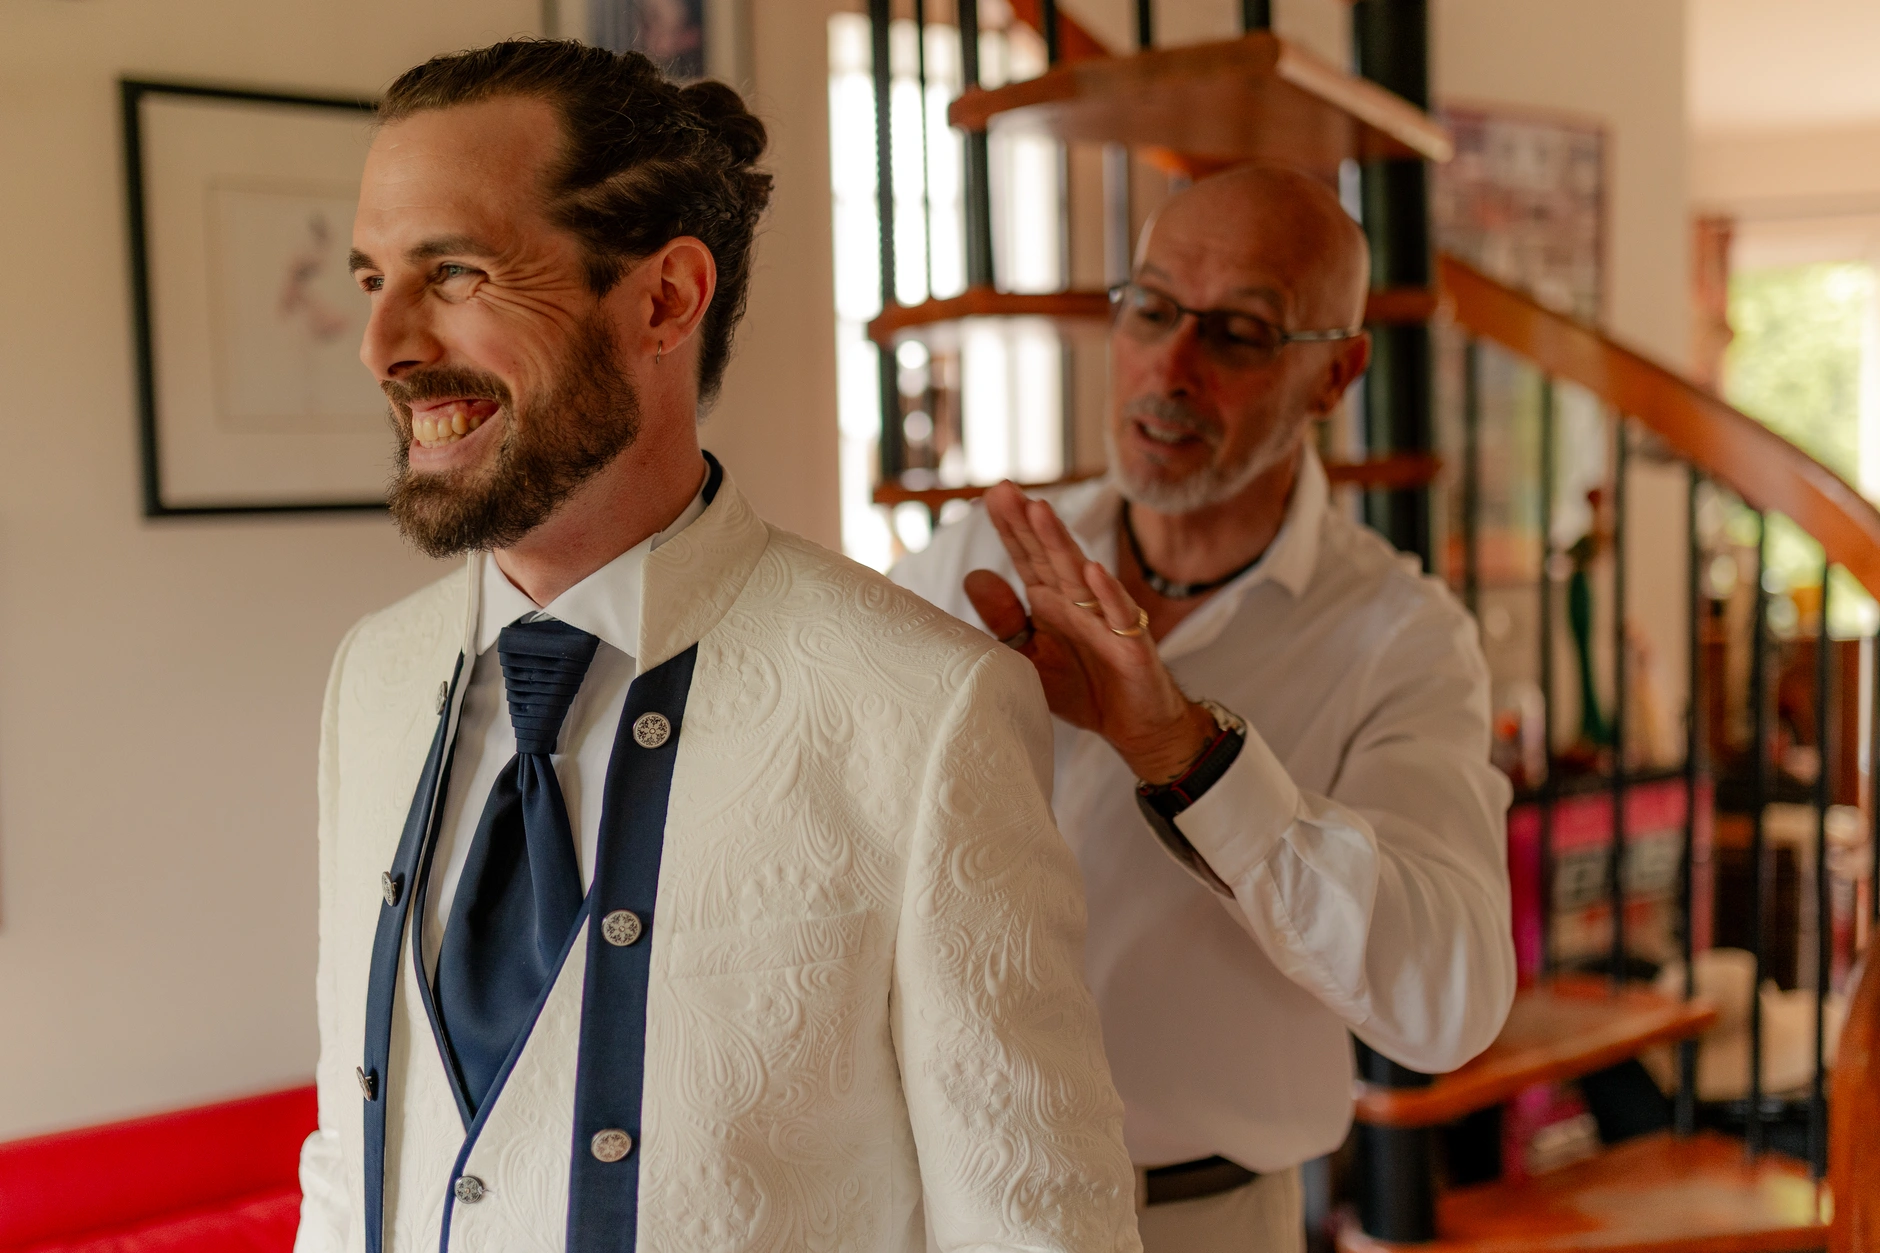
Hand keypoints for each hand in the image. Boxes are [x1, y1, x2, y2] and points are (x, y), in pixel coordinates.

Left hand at [964, 482, 1215, 783]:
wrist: (1133, 724)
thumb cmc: (1081, 686)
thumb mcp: (1030, 657)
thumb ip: (1004, 620)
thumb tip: (974, 576)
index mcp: (1051, 601)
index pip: (1026, 558)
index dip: (1009, 528)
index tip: (990, 495)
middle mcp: (1076, 601)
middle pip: (1048, 556)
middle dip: (1027, 523)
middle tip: (1004, 490)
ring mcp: (1105, 618)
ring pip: (1078, 575)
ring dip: (1059, 543)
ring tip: (1038, 512)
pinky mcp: (1130, 643)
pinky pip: (1118, 614)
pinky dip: (1107, 593)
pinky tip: (1092, 570)